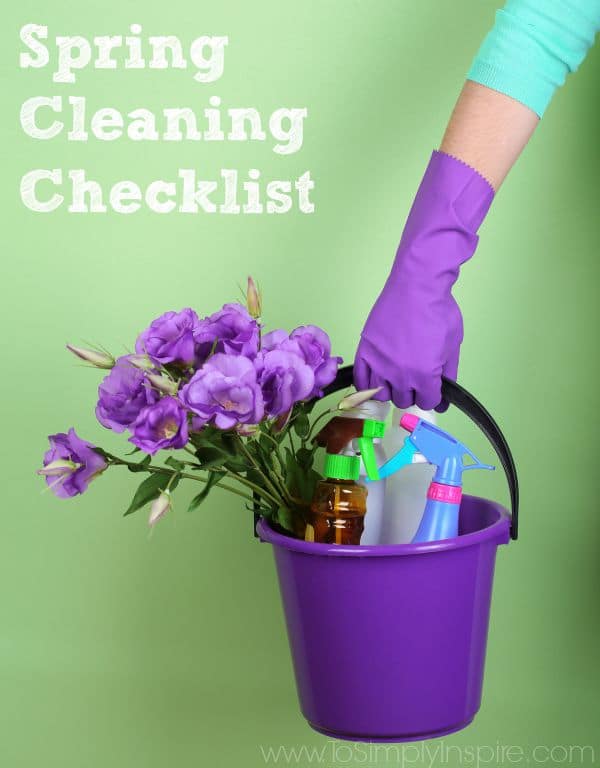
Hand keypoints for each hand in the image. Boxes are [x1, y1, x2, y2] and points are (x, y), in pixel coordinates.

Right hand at [354, 151, 493, 410]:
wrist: (419, 269)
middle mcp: (399, 368)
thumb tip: (443, 385)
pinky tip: (374, 372)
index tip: (434, 390)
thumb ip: (448, 364)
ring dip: (391, 385)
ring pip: (383, 389)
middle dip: (412, 391)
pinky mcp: (366, 342)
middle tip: (416, 381)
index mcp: (424, 369)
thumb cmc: (440, 300)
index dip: (434, 396)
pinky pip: (362, 372)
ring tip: (397, 374)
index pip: (429, 401)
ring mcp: (380, 355)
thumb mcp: (453, 336)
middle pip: (404, 399)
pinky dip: (367, 376)